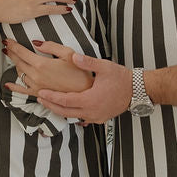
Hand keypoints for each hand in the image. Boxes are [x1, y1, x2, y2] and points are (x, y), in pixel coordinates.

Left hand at [4, 40, 131, 122]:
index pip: (64, 100)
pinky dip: (72, 113)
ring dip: (60, 110)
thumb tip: (73, 57)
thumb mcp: (104, 67)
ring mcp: (96, 117)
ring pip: (72, 116)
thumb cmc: (122, 78)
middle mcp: (91, 112)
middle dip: (50, 105)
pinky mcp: (100, 118)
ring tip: (49, 102)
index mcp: (90, 100)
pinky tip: (66, 109)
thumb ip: (87, 62)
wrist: (138, 91)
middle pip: (65, 111)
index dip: (51, 96)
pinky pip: (81, 118)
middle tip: (39, 98)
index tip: (40, 92)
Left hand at [4, 42, 89, 95]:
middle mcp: (36, 76)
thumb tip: (37, 43)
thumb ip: (50, 46)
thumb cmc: (79, 73)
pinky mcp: (39, 94)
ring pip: (19, 74)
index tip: (7, 41)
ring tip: (14, 59)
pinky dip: (13, 87)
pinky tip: (7, 84)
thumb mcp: (68, 53)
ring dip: (16, 65)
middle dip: (11, 53)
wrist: (84, 92)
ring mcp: (36, 86)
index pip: (21, 52)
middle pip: (18, 62)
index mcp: (42, 64)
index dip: (13, 45)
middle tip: (7, 47)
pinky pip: (22, 90)